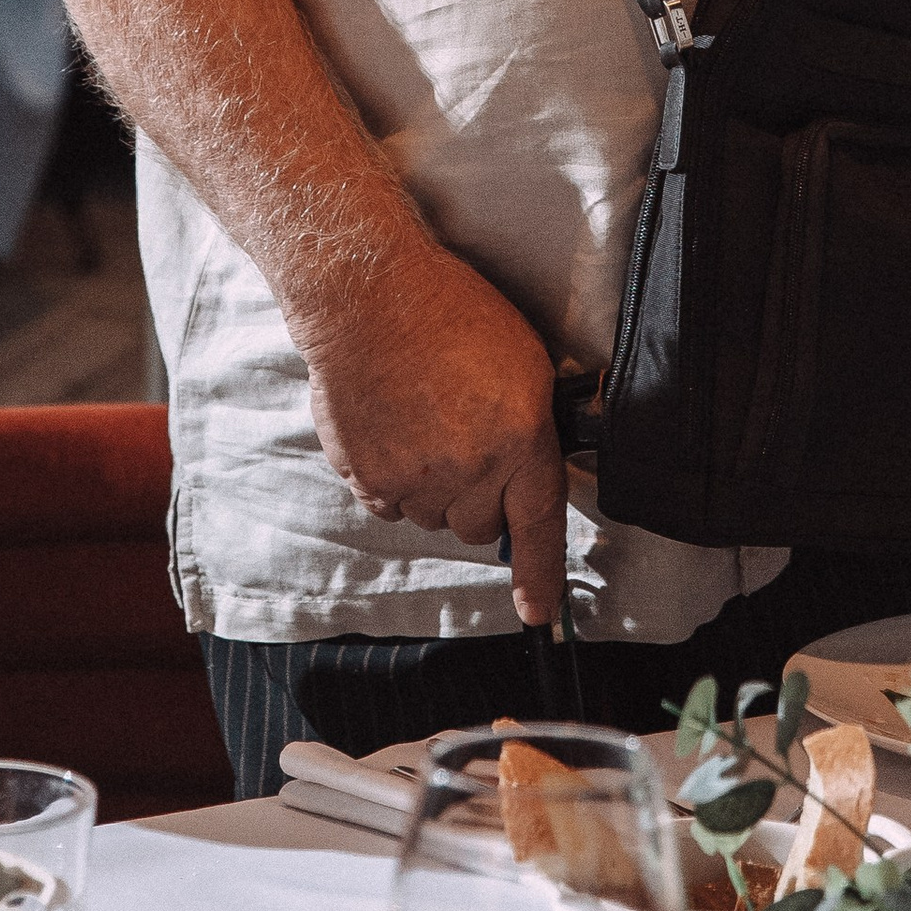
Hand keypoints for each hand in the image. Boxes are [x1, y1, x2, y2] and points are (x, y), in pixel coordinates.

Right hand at [292, 237, 569, 624]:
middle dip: (479, 498)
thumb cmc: (451, 313)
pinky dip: (392, 480)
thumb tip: (536, 474)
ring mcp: (416, 478)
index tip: (539, 614)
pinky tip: (393, 429)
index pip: (539, 525)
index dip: (541, 576)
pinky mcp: (369, 478)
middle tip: (466, 443)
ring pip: (433, 518)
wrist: (370, 295)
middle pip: (481, 527)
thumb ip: (532, 429)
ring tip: (424, 421)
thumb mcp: (524, 362)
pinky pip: (389, 506)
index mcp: (520, 437)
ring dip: (434, 488)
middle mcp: (470, 468)